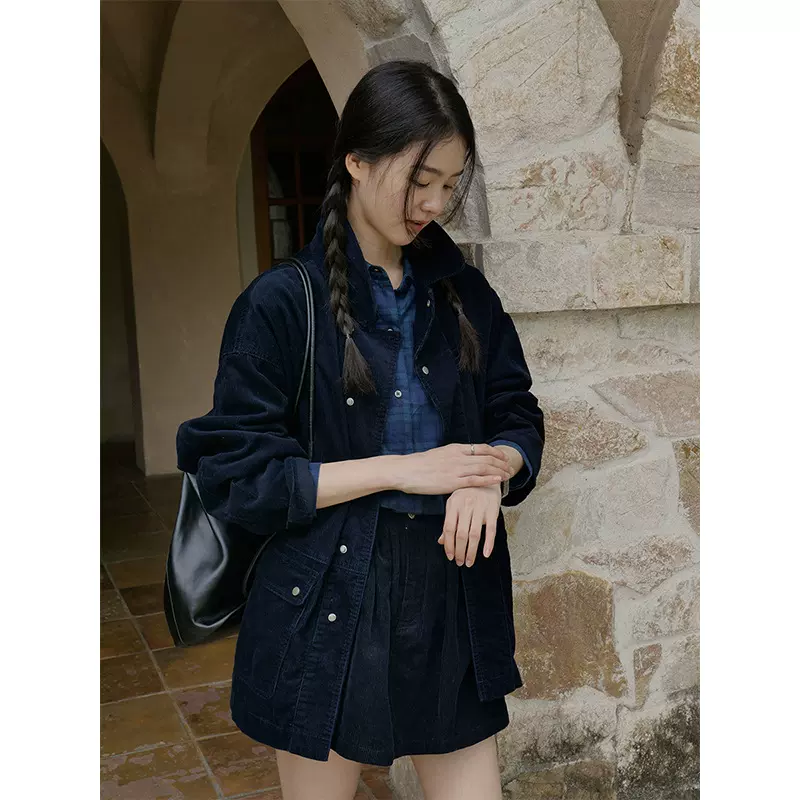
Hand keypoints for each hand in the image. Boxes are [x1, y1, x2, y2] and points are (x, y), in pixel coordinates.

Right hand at [396, 443, 512, 495]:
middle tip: (510, 467)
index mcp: (455, 448)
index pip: (481, 447)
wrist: (406, 470)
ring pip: (484, 468)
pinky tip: (497, 481)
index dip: (495, 452)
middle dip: (501, 462)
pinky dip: (488, 479)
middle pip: (486, 457)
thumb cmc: (419, 465)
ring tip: (508, 475)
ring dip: (499, 471)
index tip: (502, 456)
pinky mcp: (452, 482)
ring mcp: (456, 469)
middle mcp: (458, 456)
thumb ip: (452, 456)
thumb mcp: (438, 454)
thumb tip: (462, 459)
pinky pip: (475, 480)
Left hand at [437, 485, 501, 565]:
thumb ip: (449, 521)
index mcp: (454, 504)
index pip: (448, 528)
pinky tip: (486, 554)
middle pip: (461, 534)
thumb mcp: (454, 503)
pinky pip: (491, 530)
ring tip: (469, 562)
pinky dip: (489, 543)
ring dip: (471, 551)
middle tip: (460, 562)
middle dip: (460, 551)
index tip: (450, 556)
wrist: (486, 478)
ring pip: (475, 534)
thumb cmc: (467, 493)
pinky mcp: (493, 511)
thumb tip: (441, 541)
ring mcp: (480, 508)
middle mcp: (466, 506)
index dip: (448, 545)